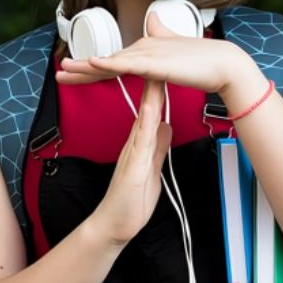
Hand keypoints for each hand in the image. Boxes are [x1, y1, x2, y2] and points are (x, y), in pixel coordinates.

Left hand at [57, 12, 249, 94]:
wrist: (224, 65)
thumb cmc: (203, 60)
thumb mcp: (175, 47)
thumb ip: (162, 34)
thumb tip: (152, 20)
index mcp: (145, 47)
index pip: (113, 60)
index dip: (91, 67)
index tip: (72, 72)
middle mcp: (143, 47)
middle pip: (106, 61)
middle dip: (80, 69)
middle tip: (59, 73)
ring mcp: (149, 54)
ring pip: (111, 62)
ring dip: (86, 66)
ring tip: (64, 69)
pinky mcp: (156, 63)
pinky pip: (128, 64)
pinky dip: (109, 63)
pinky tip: (93, 63)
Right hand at [89, 78, 171, 245]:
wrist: (114, 225)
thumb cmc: (131, 201)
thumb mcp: (151, 168)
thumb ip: (158, 146)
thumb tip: (166, 127)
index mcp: (140, 143)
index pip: (152, 109)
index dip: (159, 87)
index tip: (168, 68)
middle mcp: (134, 143)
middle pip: (145, 106)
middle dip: (152, 81)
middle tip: (159, 57)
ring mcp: (133, 153)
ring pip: (142, 118)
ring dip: (149, 95)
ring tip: (155, 73)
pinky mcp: (133, 166)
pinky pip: (141, 140)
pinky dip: (146, 123)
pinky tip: (151, 110)